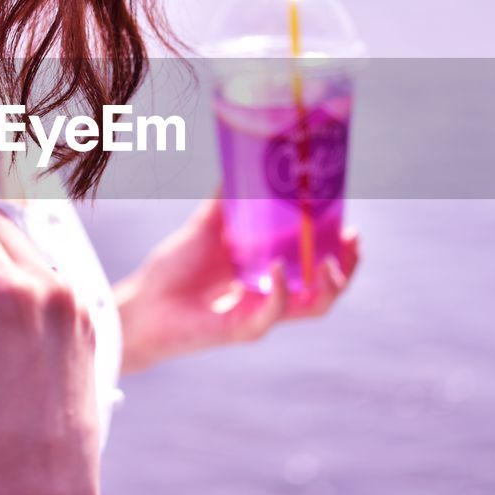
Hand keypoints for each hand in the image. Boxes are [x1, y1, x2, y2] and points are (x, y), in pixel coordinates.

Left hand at [114, 193, 359, 373]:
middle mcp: (270, 296)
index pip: (315, 266)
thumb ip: (225, 202)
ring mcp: (260, 314)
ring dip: (328, 285)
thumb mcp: (206, 227)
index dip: (338, 251)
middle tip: (352, 241)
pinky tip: (278, 268)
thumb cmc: (173, 270)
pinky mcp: (242, 329)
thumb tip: (239, 165)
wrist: (141, 304)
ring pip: (311, 308)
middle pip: (325, 290)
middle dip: (346, 268)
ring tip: (330, 260)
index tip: (349, 226)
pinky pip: (272, 314)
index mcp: (267, 275)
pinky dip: (281, 292)